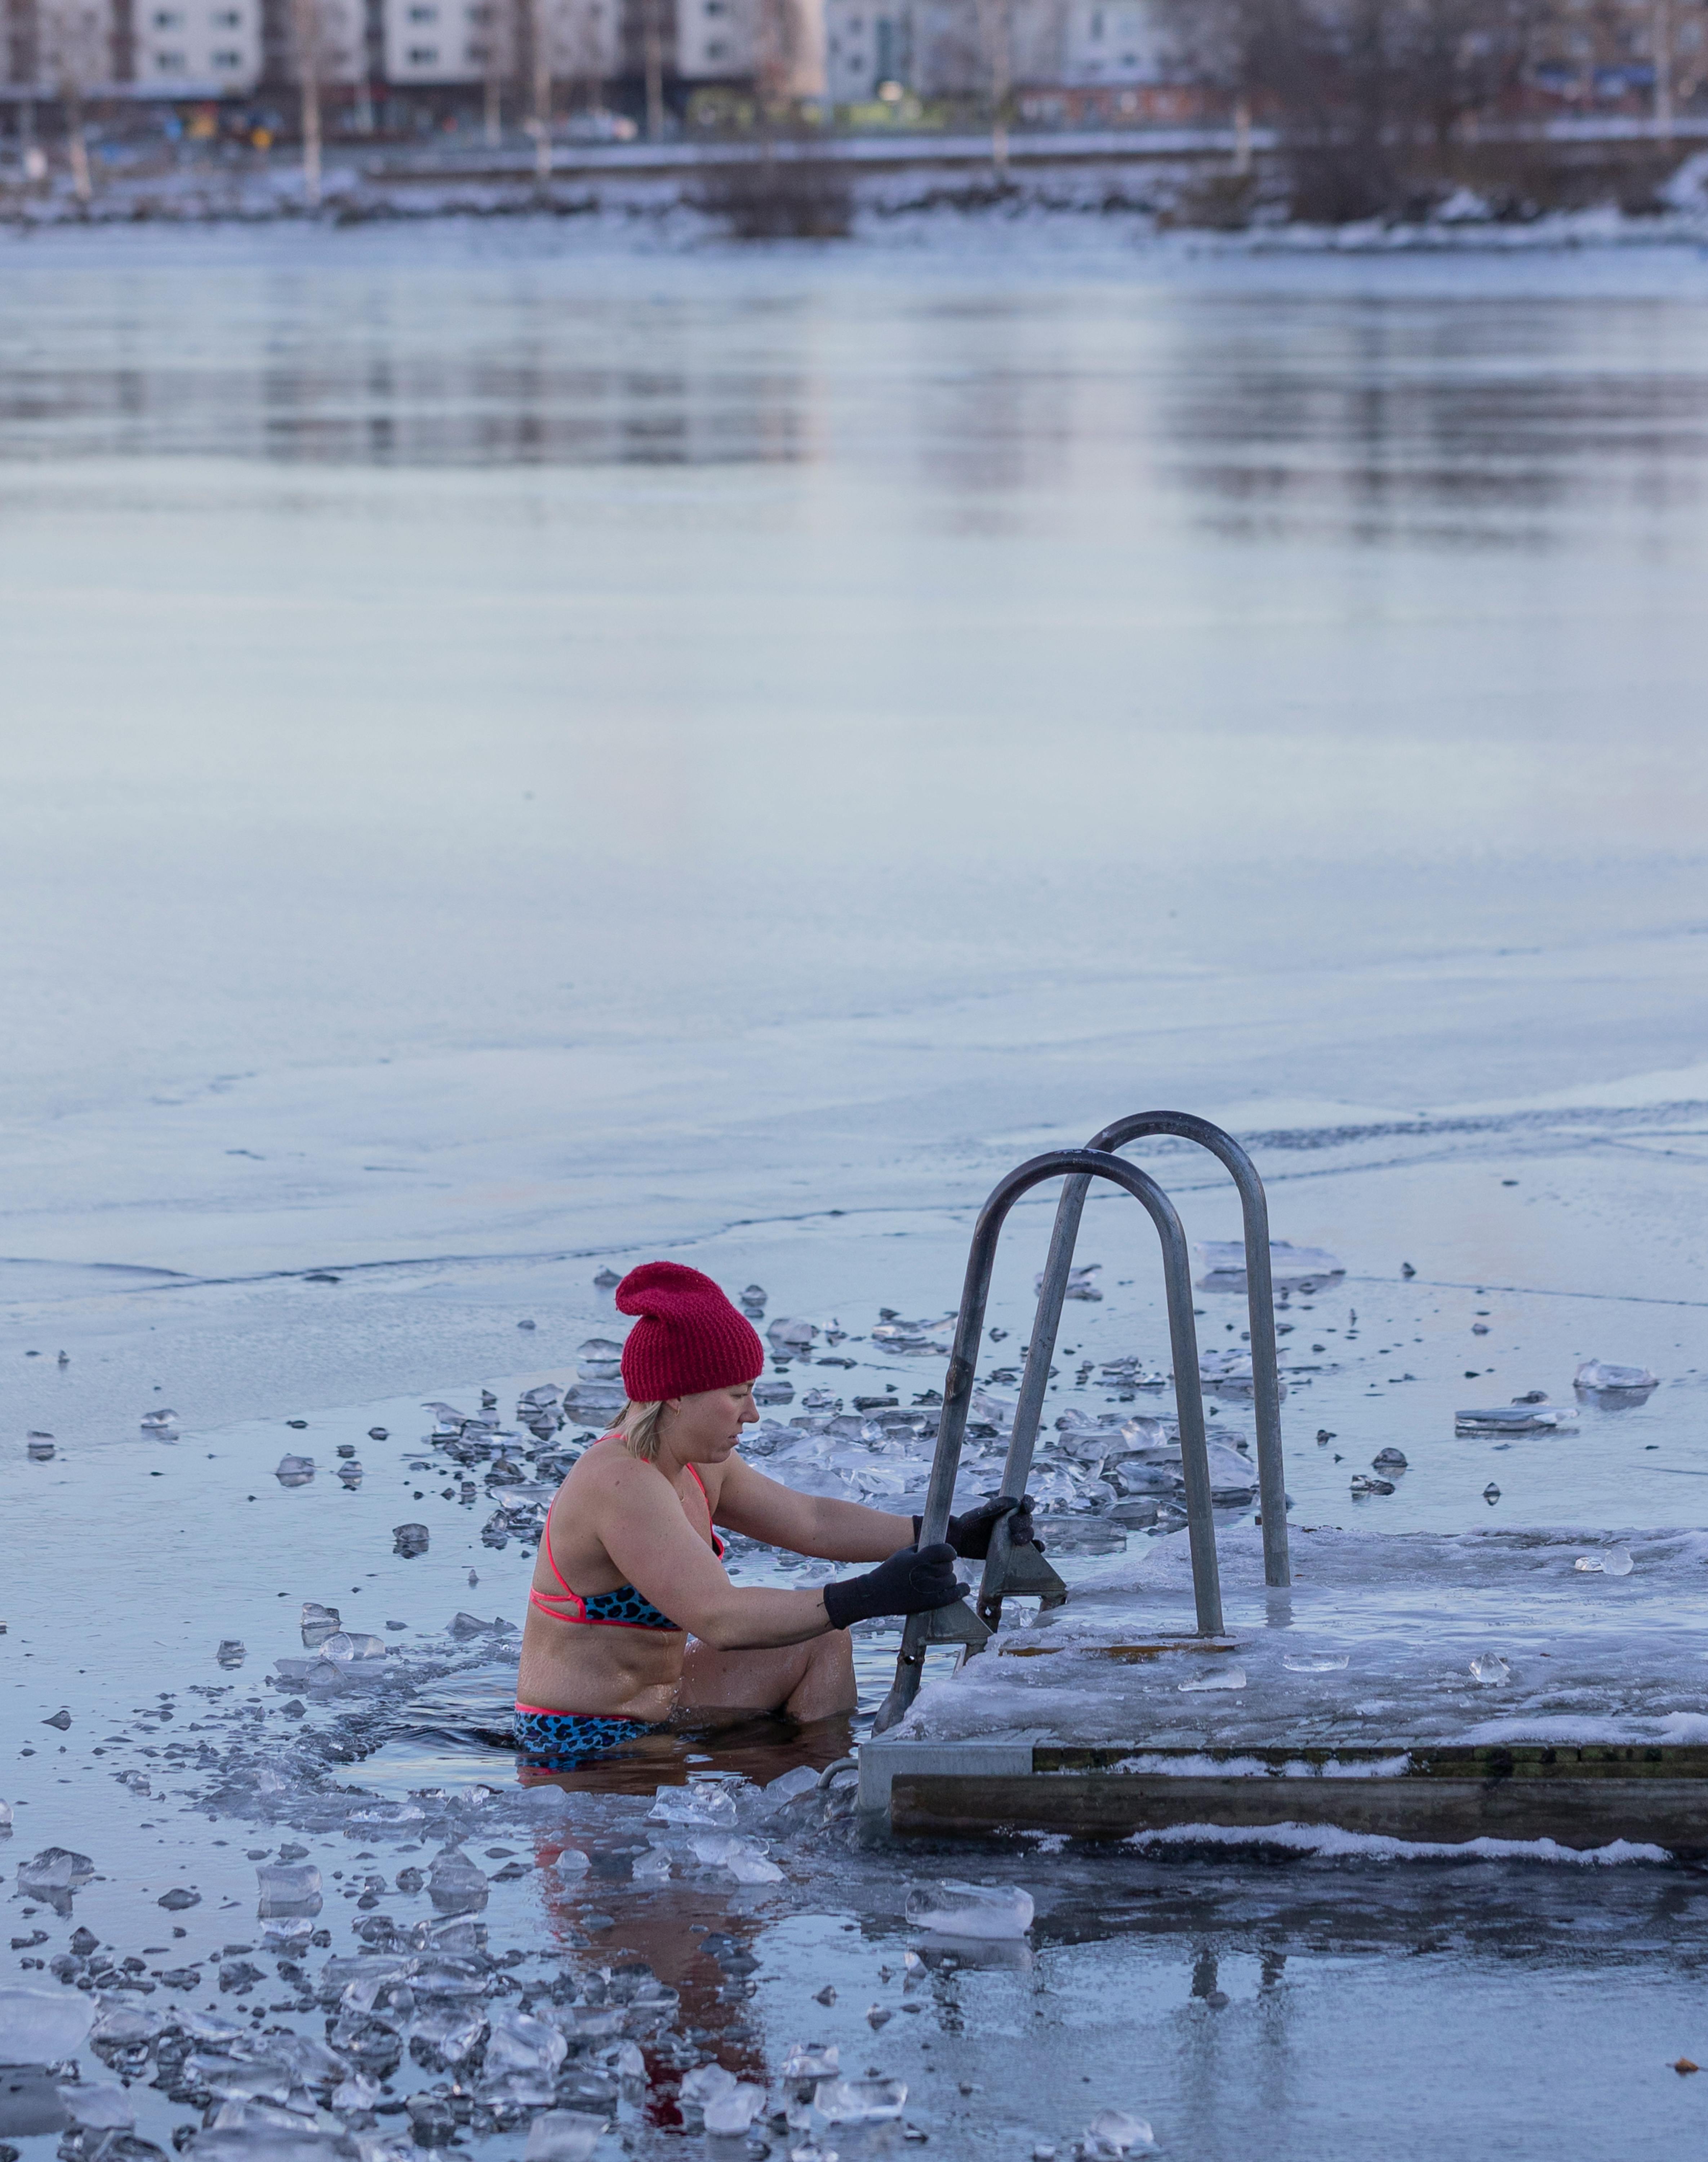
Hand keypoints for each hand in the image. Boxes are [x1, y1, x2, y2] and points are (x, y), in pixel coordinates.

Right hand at [822, 1543, 966, 1629]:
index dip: (949, 1551)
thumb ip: (921, 1549)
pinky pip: (952, 1595)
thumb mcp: (903, 1554)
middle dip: (945, 1566)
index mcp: (917, 1559)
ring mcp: (928, 1590)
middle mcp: (925, 1574)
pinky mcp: (930, 1603)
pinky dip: (960, 1590)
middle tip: (938, 1568)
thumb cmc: (889, 1572)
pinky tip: (963, 1587)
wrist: (876, 1594)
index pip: (944, 1551)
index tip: (949, 1553)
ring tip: (940, 1579)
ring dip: (948, 1578)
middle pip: (948, 1567)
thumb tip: (940, 1547)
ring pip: (951, 1580)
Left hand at [914, 1494, 1036, 1559]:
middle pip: (1027, 1520)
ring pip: (1029, 1533)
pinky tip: (1038, 1548)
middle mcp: (1013, 1521)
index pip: (1024, 1503)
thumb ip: (995, 1505)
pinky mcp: (1014, 1549)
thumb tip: (1015, 1500)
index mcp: (1007, 1509)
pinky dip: (1037, 1548)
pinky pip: (1030, 1548)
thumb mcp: (981, 1512)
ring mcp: (1014, 1535)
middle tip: (1011, 1527)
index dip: (1028, 1503)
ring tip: (1016, 1539)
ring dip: (1027, 1535)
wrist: (961, 1541)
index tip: (1024, 1507)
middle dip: (1023, 1523)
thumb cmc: (970, 1523)